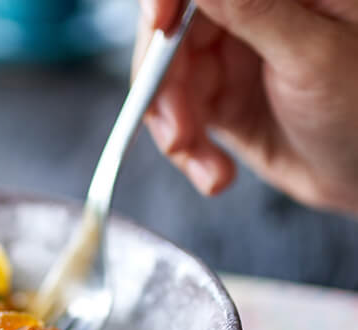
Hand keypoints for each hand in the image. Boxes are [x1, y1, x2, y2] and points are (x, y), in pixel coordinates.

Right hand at [134, 0, 357, 212]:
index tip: (158, 24)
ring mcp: (230, 51)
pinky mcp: (216, 94)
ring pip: (165, 78)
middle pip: (170, 29)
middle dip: (165, 87)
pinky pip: (174, 114)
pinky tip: (214, 172)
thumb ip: (253, 8)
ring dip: (175, 130)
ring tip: (208, 168)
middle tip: (179, 133)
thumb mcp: (312, 55)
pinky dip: (186, 150)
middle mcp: (251, 10)